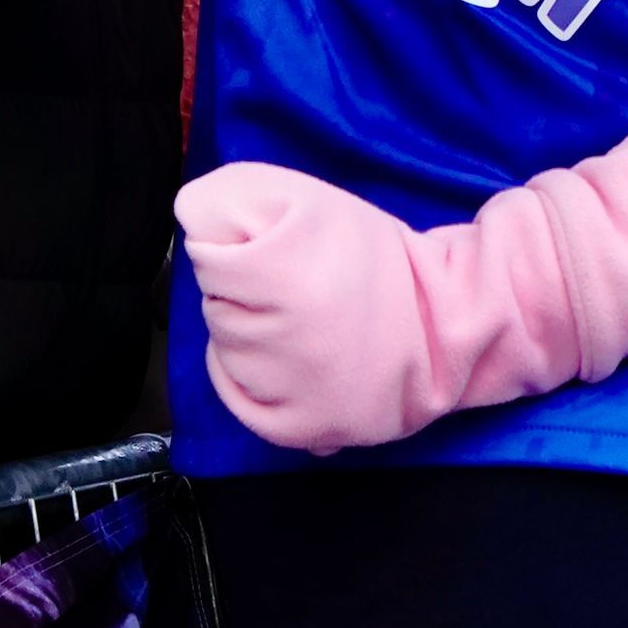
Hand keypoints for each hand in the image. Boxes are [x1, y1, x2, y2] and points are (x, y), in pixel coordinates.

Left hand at [177, 162, 427, 451]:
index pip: (208, 262)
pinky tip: (277, 356)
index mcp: (286, 274)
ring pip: (227, 352)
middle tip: (293, 286)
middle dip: (243, 291)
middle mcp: (286, 339)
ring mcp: (293, 392)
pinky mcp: (301, 429)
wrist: (440, 324)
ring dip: (248, 333)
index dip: (234, 251)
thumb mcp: (308, 198)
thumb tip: (187, 217)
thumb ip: (235, 197)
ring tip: (299, 321)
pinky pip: (238, 401)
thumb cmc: (371, 255)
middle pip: (216, 307)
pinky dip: (244, 378)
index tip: (269, 254)